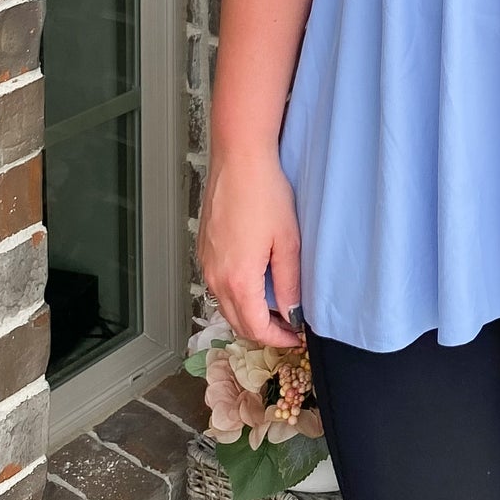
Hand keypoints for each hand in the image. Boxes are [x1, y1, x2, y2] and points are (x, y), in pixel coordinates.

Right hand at [197, 147, 303, 347]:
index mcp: (238, 280)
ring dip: (248, 313)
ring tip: (274, 306)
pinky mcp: (204, 250)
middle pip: (237, 322)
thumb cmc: (264, 193)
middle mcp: (215, 278)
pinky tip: (255, 281)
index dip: (277, 338)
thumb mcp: (288, 241)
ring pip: (225, 305)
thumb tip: (292, 312)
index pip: (255, 328)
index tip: (294, 337)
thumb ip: (289, 283)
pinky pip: (218, 284)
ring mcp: (206, 264)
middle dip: (262, 331)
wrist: (239, 160)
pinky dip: (236, 293)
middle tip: (287, 326)